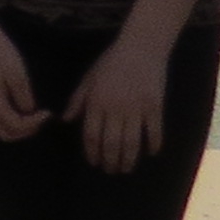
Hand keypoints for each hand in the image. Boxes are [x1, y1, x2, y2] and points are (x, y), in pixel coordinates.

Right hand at [0, 19, 42, 140]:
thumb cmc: (1, 53)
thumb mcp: (18, 75)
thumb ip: (25, 98)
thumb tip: (30, 113)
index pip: (16, 126)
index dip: (35, 124)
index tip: (48, 113)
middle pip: (5, 135)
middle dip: (26, 131)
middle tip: (41, 119)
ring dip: (18, 127)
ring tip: (33, 115)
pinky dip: (10, 120)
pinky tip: (21, 108)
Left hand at [69, 35, 171, 172]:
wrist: (141, 48)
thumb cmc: (110, 62)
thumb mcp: (88, 79)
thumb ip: (77, 101)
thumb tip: (65, 121)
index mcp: (97, 102)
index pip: (91, 134)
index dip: (91, 152)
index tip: (93, 162)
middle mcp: (115, 109)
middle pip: (111, 142)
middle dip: (110, 160)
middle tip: (110, 170)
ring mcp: (137, 109)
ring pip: (132, 141)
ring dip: (129, 158)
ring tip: (126, 168)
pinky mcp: (155, 107)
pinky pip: (154, 131)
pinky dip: (153, 144)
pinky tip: (151, 154)